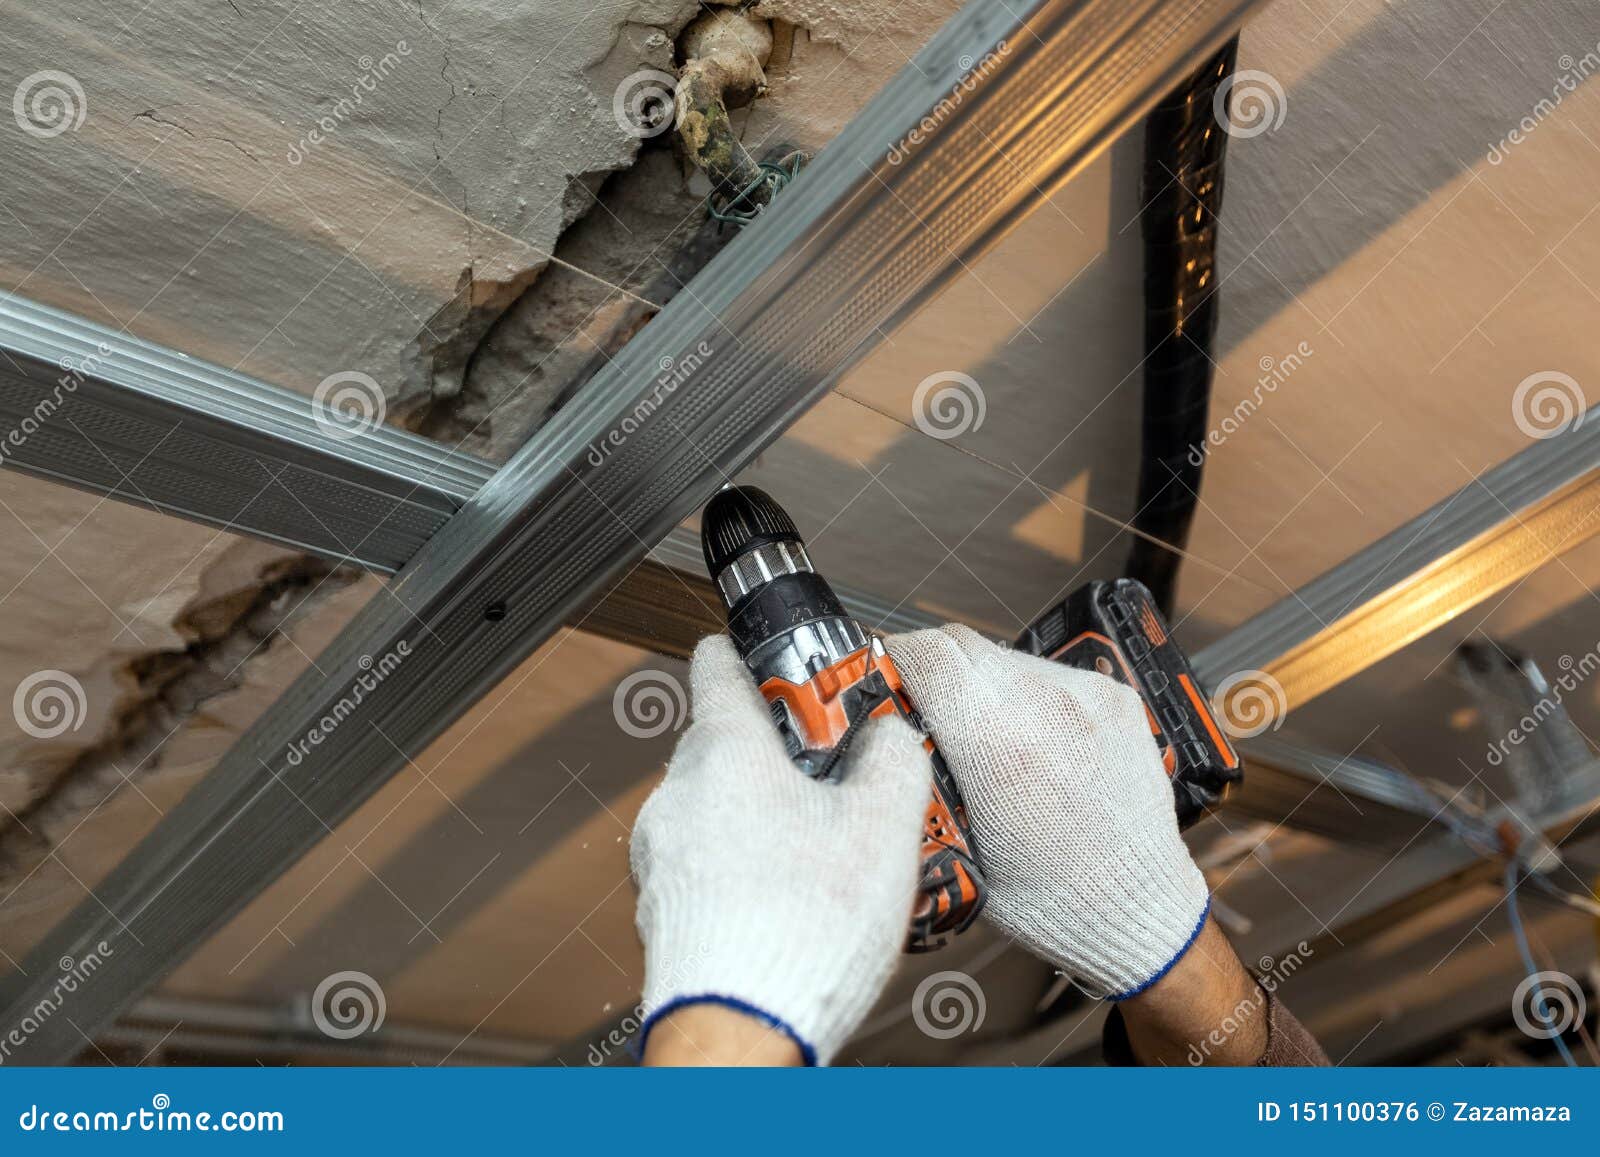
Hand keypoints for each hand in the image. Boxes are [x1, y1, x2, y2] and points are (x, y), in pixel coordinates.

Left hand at [630, 634, 930, 1064]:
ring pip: (710, 806)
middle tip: (826, 776)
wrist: (739, 1033)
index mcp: (725, 755)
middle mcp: (677, 795)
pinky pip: (700, 861)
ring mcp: (659, 853)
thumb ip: (892, 760)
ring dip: (755, 814)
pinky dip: (736, 865)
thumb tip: (889, 736)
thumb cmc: (802, 933)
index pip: (715, 666)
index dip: (744, 652)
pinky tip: (783, 900)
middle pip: (720, 742)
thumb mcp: (884, 830)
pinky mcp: (659, 905)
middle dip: (771, 753)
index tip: (764, 653)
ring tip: (815, 852)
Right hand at [885, 624, 1208, 999]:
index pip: (925, 652)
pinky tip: (1033, 743)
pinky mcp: (1114, 695)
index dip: (893, 660)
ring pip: (1004, 656)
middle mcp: (1045, 706)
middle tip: (926, 708)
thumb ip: (919, 780)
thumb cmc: (1047, 898)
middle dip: (933, 668)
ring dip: (981, 683)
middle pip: (960, 643)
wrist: (1136, 907)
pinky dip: (1029, 697)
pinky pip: (1048, 674)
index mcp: (997, 743)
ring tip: (987, 738)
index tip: (884, 678)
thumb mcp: (955, 848)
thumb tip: (881, 735)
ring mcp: (1085, 696)